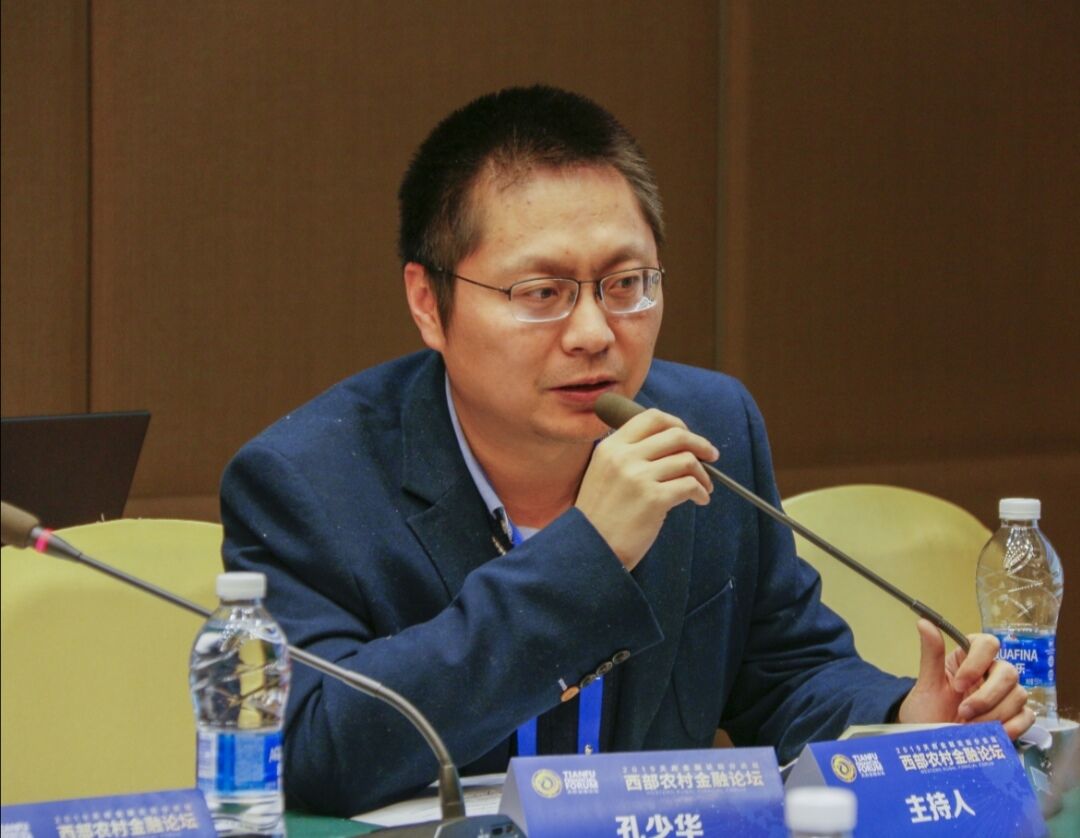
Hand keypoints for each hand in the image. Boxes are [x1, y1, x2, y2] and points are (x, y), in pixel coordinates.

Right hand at [575, 407, 717, 570]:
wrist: (591, 548)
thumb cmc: (601, 514)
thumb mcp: (604, 472)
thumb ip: (628, 454)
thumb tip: (671, 443)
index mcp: (611, 446)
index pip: (651, 418)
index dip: (676, 423)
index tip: (688, 436)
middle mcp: (624, 456)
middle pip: (676, 434)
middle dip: (700, 444)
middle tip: (711, 456)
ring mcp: (639, 477)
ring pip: (687, 460)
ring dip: (703, 474)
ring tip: (704, 487)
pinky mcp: (654, 499)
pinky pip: (690, 485)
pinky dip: (701, 492)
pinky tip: (700, 500)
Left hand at [897, 619, 1034, 738]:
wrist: (930, 745)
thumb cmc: (927, 711)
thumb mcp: (927, 684)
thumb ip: (931, 654)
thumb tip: (924, 621)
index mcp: (969, 660)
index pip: (988, 644)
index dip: (977, 662)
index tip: (957, 685)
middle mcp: (990, 675)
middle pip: (1009, 672)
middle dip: (987, 695)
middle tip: (964, 711)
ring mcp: (1004, 697)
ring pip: (1019, 695)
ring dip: (995, 713)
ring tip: (971, 728)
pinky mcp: (1014, 719)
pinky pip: (1027, 717)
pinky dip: (1012, 726)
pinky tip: (992, 734)